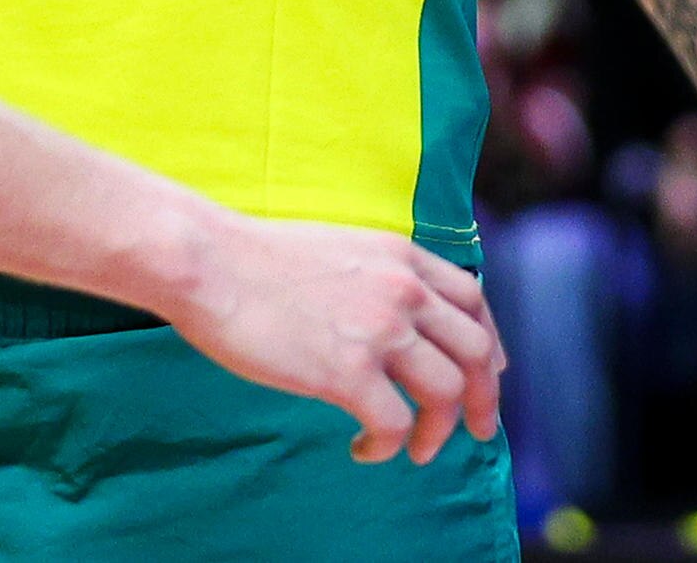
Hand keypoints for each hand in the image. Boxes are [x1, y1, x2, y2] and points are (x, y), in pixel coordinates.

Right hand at [155, 209, 506, 466]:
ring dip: (439, 431)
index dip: (488, 344)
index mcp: (401, 257)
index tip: (487, 374)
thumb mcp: (340, 247)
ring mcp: (379, 329)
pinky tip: (363, 450)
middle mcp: (402, 289)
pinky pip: (395, 424)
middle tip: (478, 431)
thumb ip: (379, 276)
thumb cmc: (255, 259)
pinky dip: (387, 447)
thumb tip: (398, 321)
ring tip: (416, 449)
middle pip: (475, 352)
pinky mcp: (347, 370)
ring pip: (446, 392)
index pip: (473, 300)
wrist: (208, 262)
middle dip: (483, 399)